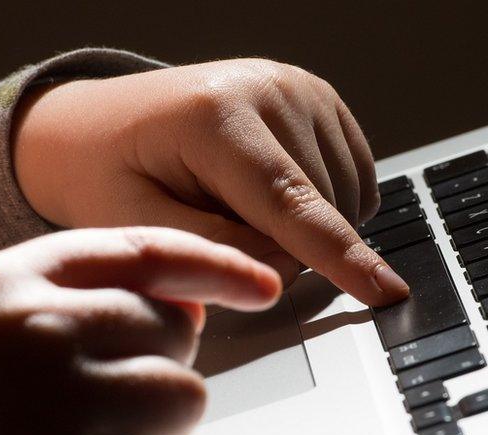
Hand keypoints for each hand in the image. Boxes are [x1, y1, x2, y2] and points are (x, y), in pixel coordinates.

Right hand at [0, 227, 280, 434]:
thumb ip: (80, 301)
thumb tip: (191, 306)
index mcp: (6, 283)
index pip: (145, 251)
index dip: (216, 263)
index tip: (262, 282)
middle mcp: (35, 331)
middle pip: (176, 334)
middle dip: (156, 374)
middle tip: (92, 409)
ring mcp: (57, 407)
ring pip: (185, 402)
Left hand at [12, 58, 409, 305]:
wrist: (102, 125)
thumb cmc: (110, 174)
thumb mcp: (135, 223)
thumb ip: (212, 250)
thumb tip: (285, 270)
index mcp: (217, 117)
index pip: (291, 203)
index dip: (340, 256)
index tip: (385, 291)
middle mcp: (271, 89)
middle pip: (321, 208)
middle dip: (286, 246)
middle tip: (219, 227)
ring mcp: (302, 89)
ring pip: (346, 196)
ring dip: (308, 226)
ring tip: (240, 205)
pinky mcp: (321, 100)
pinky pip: (355, 178)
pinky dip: (329, 204)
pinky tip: (275, 197)